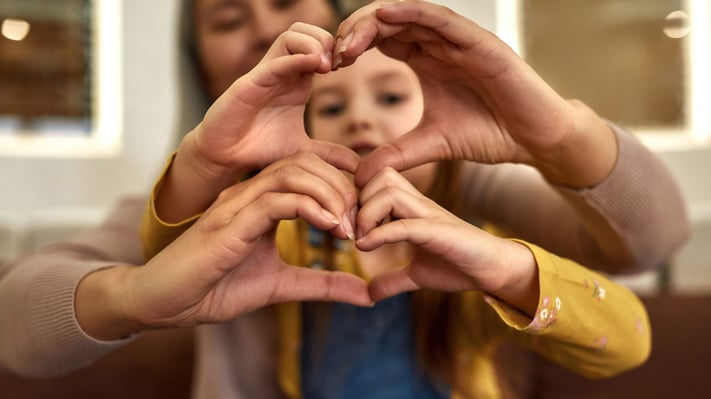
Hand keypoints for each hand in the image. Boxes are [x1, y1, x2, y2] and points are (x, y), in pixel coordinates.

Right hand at [83, 153, 367, 338]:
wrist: (163, 302)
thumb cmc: (213, 289)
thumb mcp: (281, 286)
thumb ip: (321, 284)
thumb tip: (365, 294)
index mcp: (261, 202)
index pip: (308, 172)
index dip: (341, 189)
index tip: (362, 221)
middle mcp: (249, 194)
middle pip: (306, 164)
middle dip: (342, 188)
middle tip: (361, 222)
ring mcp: (237, 204)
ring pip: (292, 172)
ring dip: (329, 195)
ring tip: (348, 227)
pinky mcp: (229, 222)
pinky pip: (275, 198)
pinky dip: (309, 207)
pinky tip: (329, 227)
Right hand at [156, 23, 359, 222]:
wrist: (225, 158)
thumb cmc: (259, 149)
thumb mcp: (303, 150)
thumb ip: (329, 154)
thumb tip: (358, 166)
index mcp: (297, 81)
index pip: (319, 44)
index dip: (337, 50)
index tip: (350, 68)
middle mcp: (282, 72)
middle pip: (306, 30)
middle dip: (327, 40)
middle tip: (339, 63)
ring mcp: (265, 75)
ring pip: (291, 36)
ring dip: (314, 44)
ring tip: (327, 66)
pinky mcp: (249, 85)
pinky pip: (275, 62)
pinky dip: (296, 59)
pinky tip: (316, 66)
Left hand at [334, 0, 616, 188]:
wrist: (534, 141)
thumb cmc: (488, 135)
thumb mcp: (430, 145)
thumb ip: (394, 155)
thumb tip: (358, 176)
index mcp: (426, 61)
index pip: (382, 40)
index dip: (352, 47)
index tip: (328, 67)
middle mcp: (439, 45)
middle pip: (389, 23)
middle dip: (355, 32)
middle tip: (330, 53)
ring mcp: (460, 41)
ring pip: (410, 16)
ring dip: (375, 22)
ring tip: (348, 38)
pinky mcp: (481, 43)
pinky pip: (442, 19)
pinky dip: (413, 13)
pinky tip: (386, 14)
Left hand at [356, 167, 538, 315]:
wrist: (493, 270)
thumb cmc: (458, 265)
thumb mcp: (416, 275)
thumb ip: (392, 280)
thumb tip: (369, 293)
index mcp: (411, 207)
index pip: (375, 180)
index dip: (355, 198)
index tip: (347, 226)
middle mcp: (419, 204)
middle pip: (379, 177)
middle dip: (357, 201)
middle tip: (351, 230)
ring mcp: (429, 215)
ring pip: (388, 192)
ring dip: (366, 215)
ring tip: (361, 239)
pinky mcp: (439, 231)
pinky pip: (403, 224)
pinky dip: (379, 234)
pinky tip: (366, 247)